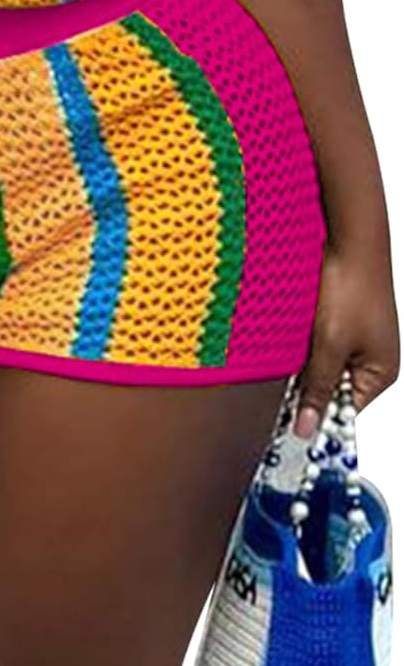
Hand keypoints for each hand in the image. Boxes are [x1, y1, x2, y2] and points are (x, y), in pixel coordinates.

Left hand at [293, 239, 399, 436]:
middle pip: (329, 386)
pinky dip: (303, 335)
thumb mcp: (330, 344)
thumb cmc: (352, 286)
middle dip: (305, 378)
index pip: (344, 411)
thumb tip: (308, 429)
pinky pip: (316, 338)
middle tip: (286, 365)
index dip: (314, 413)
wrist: (350, 235)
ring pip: (318, 361)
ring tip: (297, 336)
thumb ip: (317, 388)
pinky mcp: (340, 317)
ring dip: (302, 354)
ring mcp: (356, 337)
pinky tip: (295, 323)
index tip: (285, 420)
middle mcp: (371, 358)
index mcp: (380, 373)